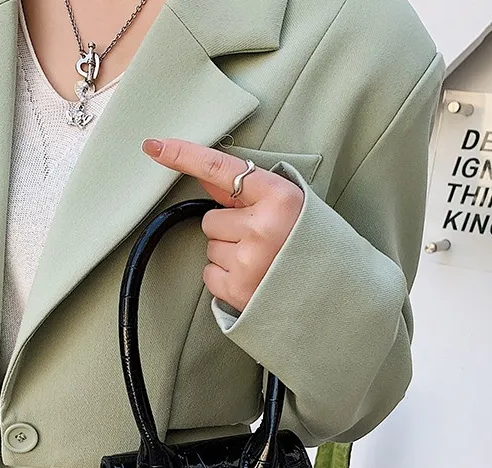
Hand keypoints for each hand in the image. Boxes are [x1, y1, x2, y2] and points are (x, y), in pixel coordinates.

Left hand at [142, 137, 304, 312]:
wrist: (337, 296)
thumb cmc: (312, 247)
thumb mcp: (290, 209)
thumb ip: (247, 193)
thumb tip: (207, 177)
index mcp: (280, 198)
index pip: (220, 169)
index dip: (184, 156)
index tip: (154, 146)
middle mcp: (262, 228)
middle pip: (210, 219)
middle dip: (229, 230)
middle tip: (262, 243)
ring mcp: (248, 262)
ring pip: (210, 247)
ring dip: (229, 255)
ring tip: (262, 264)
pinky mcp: (237, 290)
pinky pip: (209, 274)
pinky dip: (226, 278)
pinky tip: (253, 280)